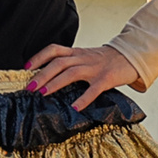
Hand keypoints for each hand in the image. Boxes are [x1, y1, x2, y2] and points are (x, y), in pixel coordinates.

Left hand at [25, 43, 141, 111]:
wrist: (131, 56)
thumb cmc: (106, 60)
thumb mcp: (86, 56)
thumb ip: (71, 62)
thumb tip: (50, 75)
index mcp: (77, 53)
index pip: (54, 50)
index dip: (39, 57)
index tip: (26, 68)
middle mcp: (83, 58)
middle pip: (58, 63)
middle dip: (42, 75)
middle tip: (30, 88)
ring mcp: (94, 68)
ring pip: (71, 73)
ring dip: (55, 83)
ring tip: (43, 94)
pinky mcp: (106, 78)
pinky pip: (94, 89)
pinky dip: (84, 98)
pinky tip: (75, 107)